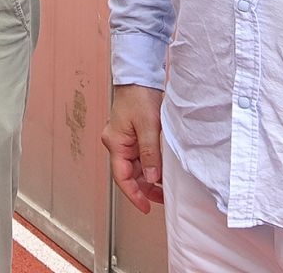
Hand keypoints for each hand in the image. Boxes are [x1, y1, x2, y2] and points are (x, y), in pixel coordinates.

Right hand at [103, 84, 165, 213]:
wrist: (139, 75)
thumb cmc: (139, 95)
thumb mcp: (148, 127)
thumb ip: (149, 154)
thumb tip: (152, 178)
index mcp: (115, 143)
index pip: (122, 177)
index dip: (134, 195)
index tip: (145, 207)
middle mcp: (117, 143)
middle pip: (129, 174)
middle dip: (145, 188)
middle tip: (163, 198)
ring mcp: (125, 139)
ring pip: (136, 166)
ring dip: (149, 176)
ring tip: (166, 185)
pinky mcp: (133, 134)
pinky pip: (141, 156)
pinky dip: (151, 164)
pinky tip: (163, 168)